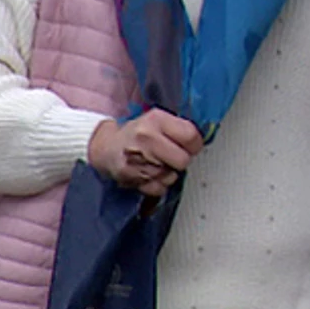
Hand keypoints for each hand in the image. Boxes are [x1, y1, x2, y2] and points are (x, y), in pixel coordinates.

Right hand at [88, 110, 203, 196]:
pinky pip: (160, 189)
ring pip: (172, 176)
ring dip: (168, 173)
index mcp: (156, 119)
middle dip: (180, 160)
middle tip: (172, 155)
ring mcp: (139, 159)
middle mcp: (147, 138)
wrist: (107, 148)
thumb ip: (179, 128)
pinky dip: (157, 184)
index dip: (194, 144)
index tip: (189, 145)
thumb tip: (202, 140)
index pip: (191, 136)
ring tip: (156, 162)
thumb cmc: (136, 134)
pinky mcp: (133, 178)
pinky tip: (149, 173)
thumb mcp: (157, 120)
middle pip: (183, 160)